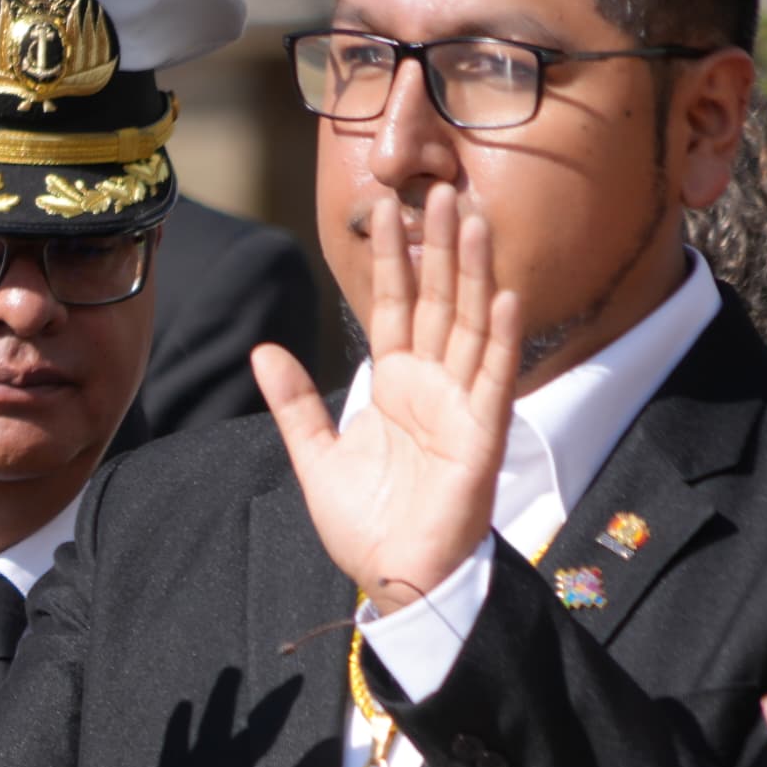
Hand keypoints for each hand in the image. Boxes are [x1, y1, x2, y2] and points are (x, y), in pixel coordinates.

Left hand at [250, 180, 520, 609]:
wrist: (396, 578)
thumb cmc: (365, 524)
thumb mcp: (316, 456)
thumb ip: (295, 403)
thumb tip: (263, 350)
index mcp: (394, 385)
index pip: (395, 307)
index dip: (391, 259)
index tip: (386, 208)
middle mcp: (431, 385)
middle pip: (438, 301)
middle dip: (438, 247)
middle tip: (441, 188)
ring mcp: (461, 405)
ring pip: (470, 324)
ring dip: (474, 273)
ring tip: (474, 220)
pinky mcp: (482, 435)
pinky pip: (493, 378)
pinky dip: (501, 336)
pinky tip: (503, 294)